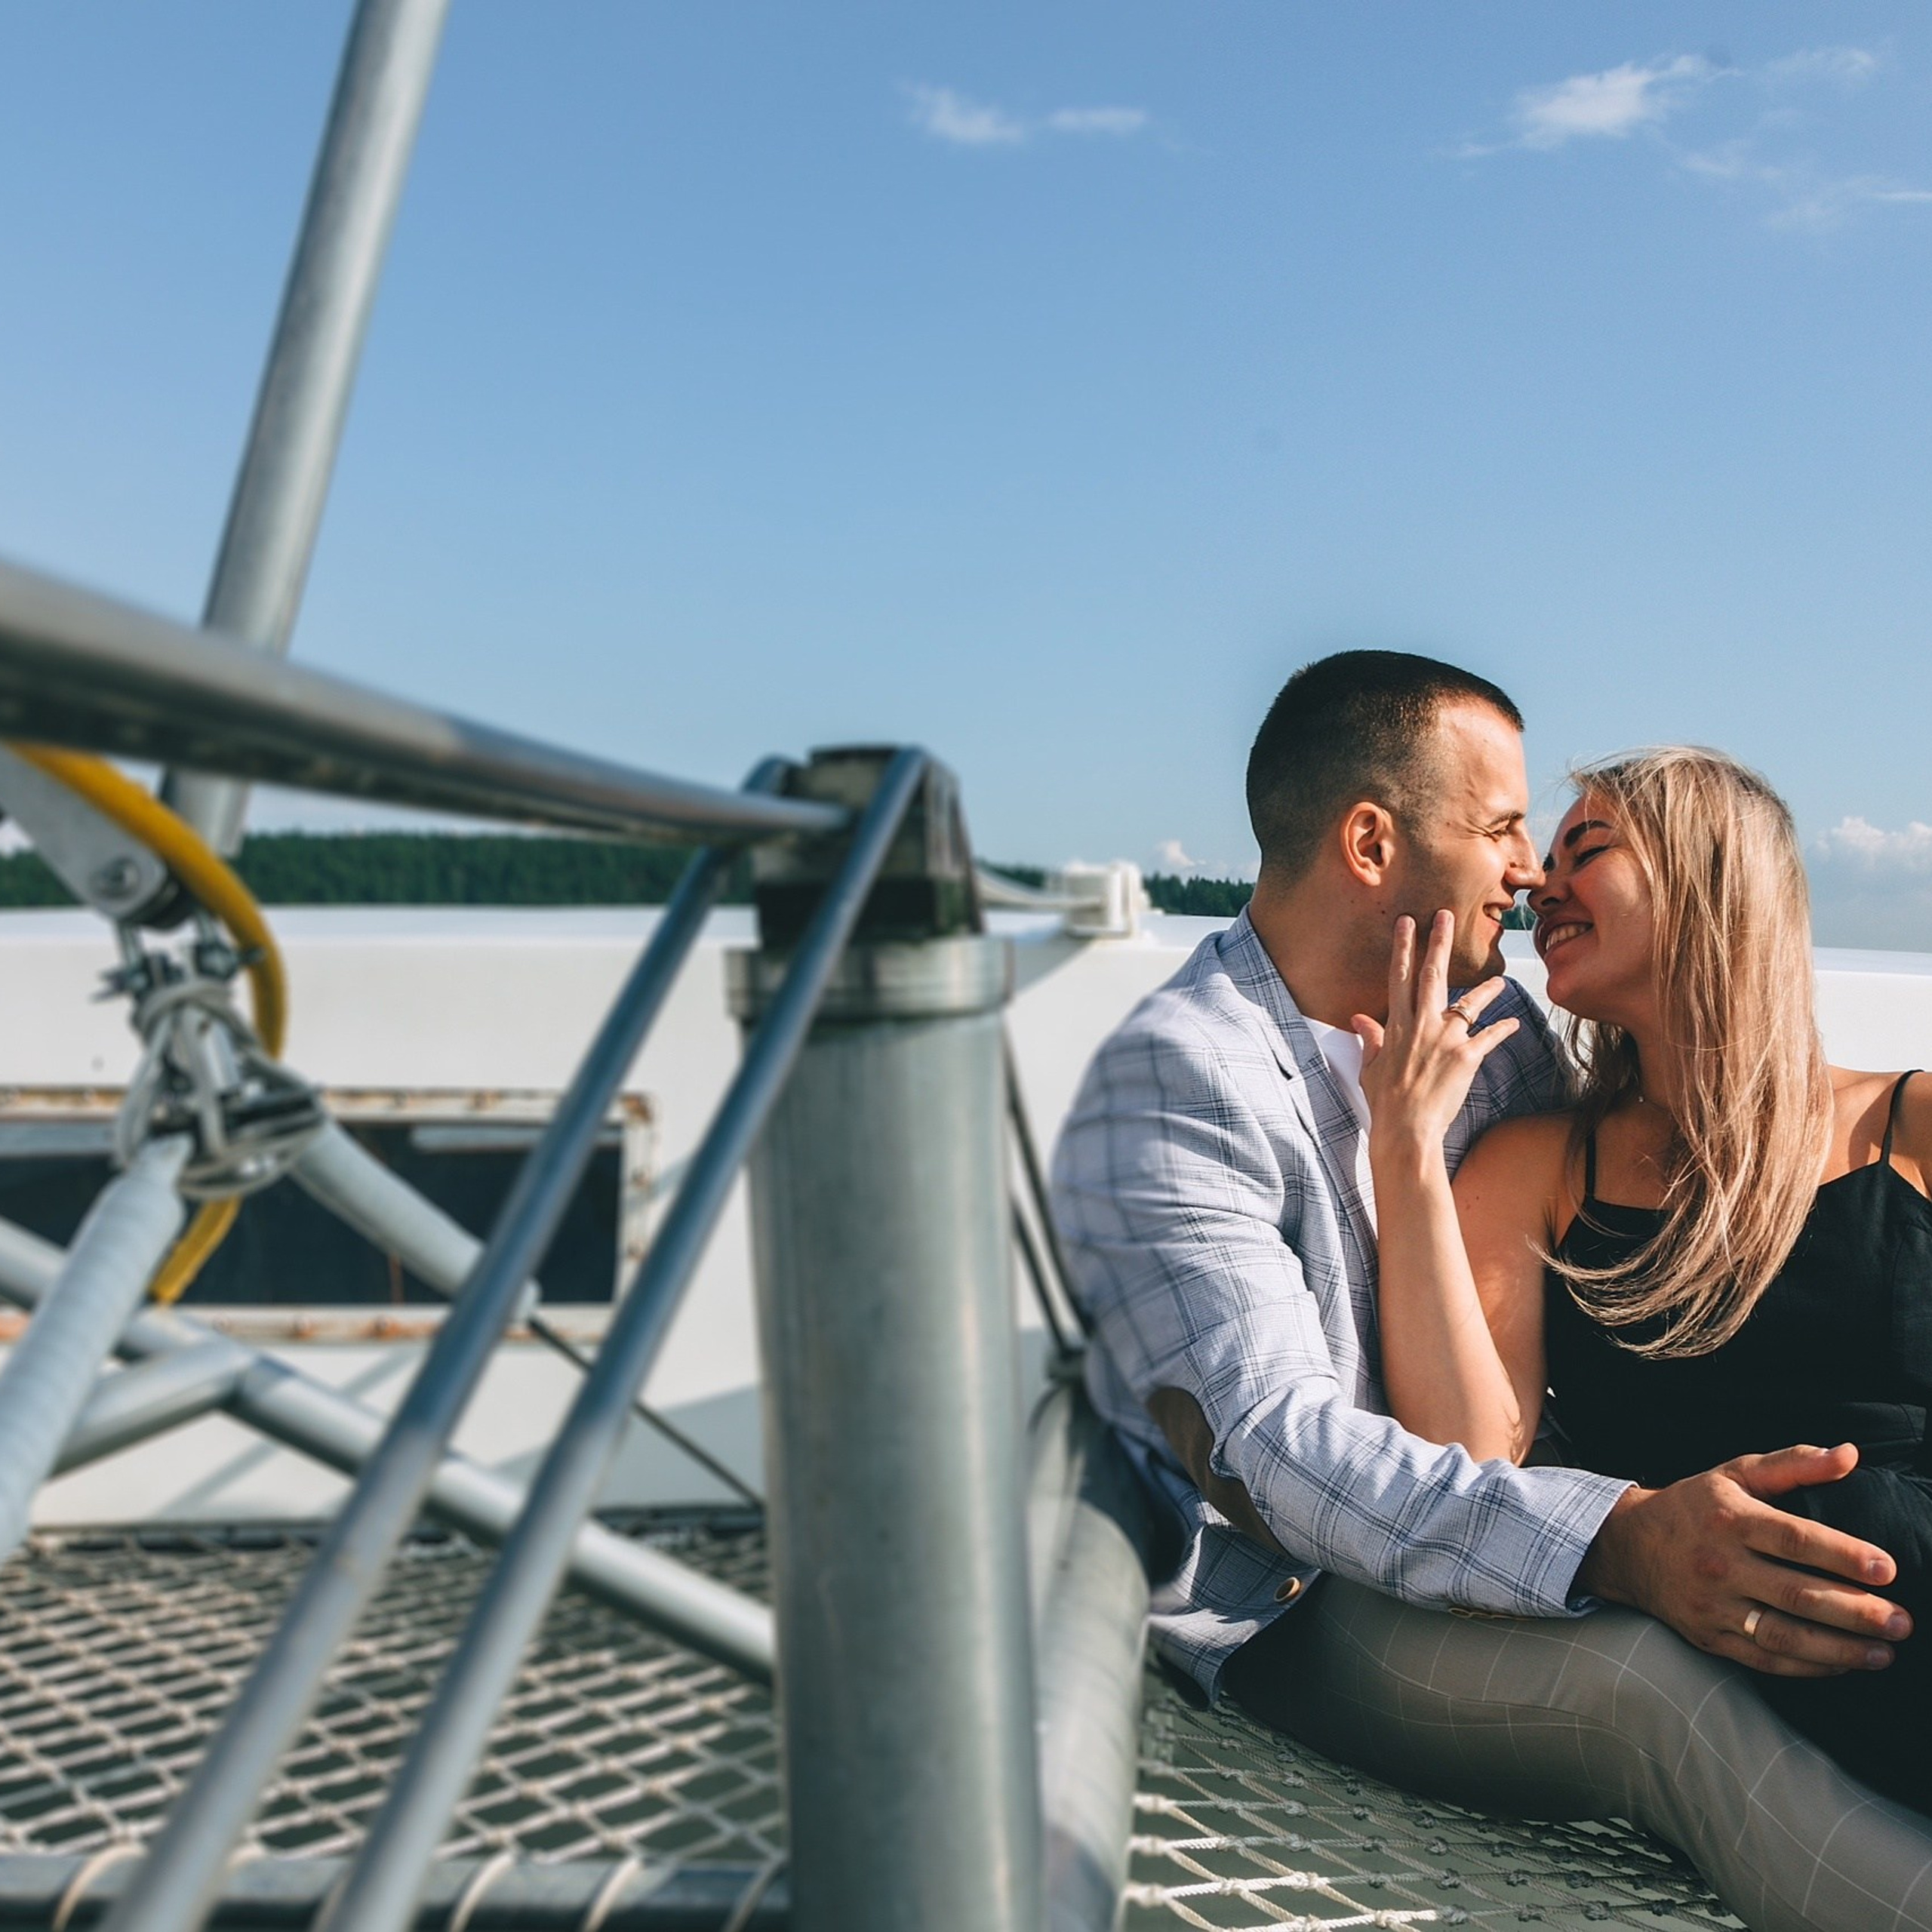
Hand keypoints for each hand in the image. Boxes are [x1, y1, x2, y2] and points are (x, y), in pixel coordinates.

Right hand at [1354, 911, 1520, 1156]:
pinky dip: (1503, 1029)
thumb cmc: (1385, 1102)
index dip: (1403, 948)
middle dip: (1438, 943)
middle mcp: (1422, 1025)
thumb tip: (1360, 1019)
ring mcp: (1446, 1039)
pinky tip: (1513, 1022)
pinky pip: (1489, 1037)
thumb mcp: (1371, 1068)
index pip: (1399, 978)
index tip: (1407, 923)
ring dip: (1486, 989)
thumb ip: (1371, 1039)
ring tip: (1500, 978)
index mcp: (1397, 1026)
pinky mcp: (1467, 1057)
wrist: (1407, 1129)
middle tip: (1445, 916)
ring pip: (1468, 1004)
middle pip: (1431, 975)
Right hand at [1576, 1443, 1909, 1676]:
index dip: (1842, 1554)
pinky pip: (1765, 1659)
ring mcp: (1713, 1606)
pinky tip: (1843, 1664)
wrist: (1628, 1546)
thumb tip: (1849, 1454)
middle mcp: (1719, 1564)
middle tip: (1903, 1621)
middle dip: (1856, 1611)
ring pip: (1784, 1635)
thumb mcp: (1735, 1473)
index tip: (1887, 1568)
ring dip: (1840, 1648)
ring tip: (1885, 1652)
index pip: (1794, 1539)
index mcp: (1729, 1518)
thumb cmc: (1694, 1505)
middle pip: (1796, 1593)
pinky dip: (1808, 1666)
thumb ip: (1794, 1464)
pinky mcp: (1709, 1637)